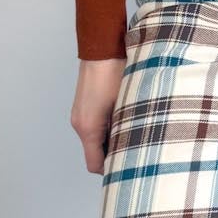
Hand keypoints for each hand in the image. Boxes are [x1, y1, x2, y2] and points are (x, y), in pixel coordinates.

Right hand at [71, 55, 126, 175]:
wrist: (102, 47)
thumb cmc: (116, 72)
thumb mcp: (128, 104)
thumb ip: (129, 129)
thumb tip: (138, 146)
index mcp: (89, 128)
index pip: (95, 164)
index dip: (113, 169)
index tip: (130, 166)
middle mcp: (80, 124)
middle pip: (95, 153)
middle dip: (114, 154)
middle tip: (137, 150)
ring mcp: (80, 114)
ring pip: (95, 140)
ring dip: (111, 139)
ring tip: (133, 131)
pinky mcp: (83, 107)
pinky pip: (94, 127)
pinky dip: (107, 128)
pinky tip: (124, 118)